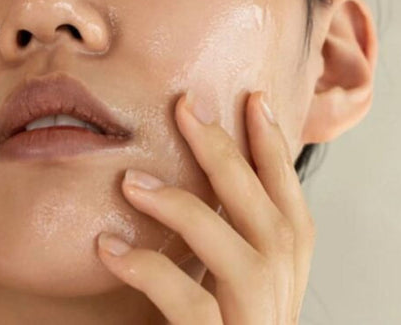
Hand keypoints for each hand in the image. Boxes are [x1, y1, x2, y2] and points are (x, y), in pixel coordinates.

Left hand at [96, 90, 315, 323]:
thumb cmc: (233, 314)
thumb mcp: (244, 262)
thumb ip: (239, 220)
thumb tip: (221, 162)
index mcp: (291, 253)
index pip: (287, 186)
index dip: (272, 141)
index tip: (252, 97)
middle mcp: (284, 279)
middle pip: (261, 204)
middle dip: (225, 151)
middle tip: (187, 108)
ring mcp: (258, 314)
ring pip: (233, 248)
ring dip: (182, 206)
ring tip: (132, 181)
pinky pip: (188, 303)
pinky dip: (148, 269)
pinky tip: (109, 248)